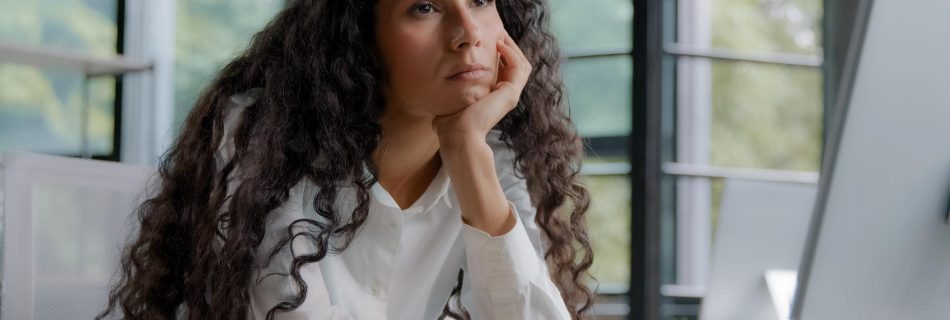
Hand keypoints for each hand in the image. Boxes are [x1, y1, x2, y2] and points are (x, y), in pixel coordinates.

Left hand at [432, 33, 532, 148]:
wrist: (457, 137)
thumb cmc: (450, 125)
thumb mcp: (452, 102)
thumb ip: (453, 94)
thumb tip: (440, 90)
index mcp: (494, 98)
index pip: (505, 71)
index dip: (500, 55)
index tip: (489, 41)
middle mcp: (506, 96)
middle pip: (517, 66)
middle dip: (509, 48)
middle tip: (498, 34)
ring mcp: (510, 95)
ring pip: (522, 65)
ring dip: (513, 48)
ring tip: (500, 36)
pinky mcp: (510, 94)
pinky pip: (519, 67)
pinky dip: (511, 53)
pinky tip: (499, 45)